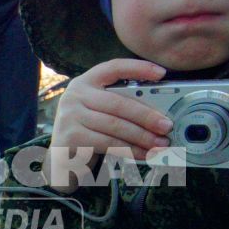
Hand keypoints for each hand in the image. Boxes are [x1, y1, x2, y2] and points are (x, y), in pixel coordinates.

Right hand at [46, 58, 170, 190]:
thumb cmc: (88, 133)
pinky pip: (108, 143)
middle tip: (166, 125)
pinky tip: (144, 154)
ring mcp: (70, 116)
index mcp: (84, 82)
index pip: (113, 67)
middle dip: (147, 115)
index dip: (138, 68)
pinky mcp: (71, 138)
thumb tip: (159, 112)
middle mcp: (74, 95)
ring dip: (142, 137)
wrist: (62, 160)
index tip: (161, 73)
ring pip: (115, 126)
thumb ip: (120, 105)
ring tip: (160, 144)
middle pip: (118, 103)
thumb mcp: (100, 112)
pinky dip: (130, 150)